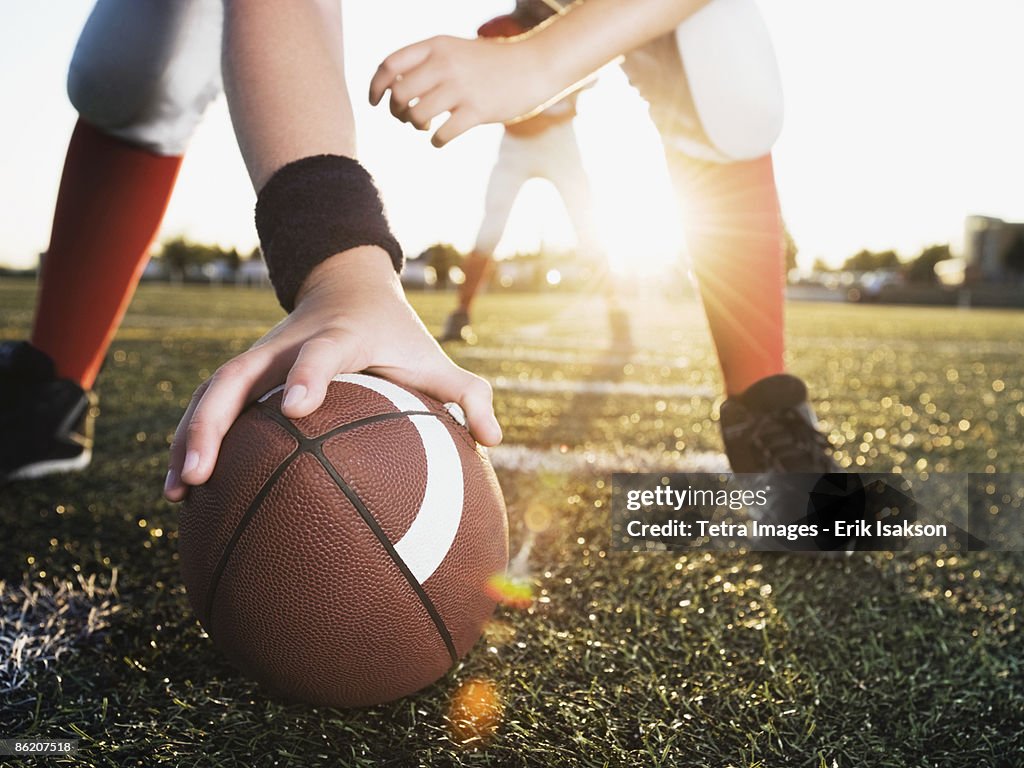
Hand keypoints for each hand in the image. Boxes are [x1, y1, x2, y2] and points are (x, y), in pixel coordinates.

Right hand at [163, 246, 501, 500]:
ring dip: (189, 437)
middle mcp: (289, 344)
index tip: (297, 408)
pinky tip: (181, 492)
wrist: (348, 288)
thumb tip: (495, 442)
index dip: (308, 374)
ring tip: (176, 494)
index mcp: (341, 337)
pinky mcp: (246, 371)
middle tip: (200, 474)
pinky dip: (190, 441)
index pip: (321, 351)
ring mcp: (261, 356)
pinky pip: (211, 406)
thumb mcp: (435, 359)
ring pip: (213, 392)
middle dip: (214, 421)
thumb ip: (467, 394)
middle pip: (239, 375)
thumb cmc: (398, 337)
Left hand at [369, 35, 551, 146]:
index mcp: (436, 46)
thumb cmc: (490, 64)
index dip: (375, 87)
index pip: (390, 65)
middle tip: (407, 117)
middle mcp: (445, 64)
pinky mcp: (477, 111)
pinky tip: (441, 138)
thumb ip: (426, 63)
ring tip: (426, 126)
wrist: (533, 67)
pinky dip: (435, 141)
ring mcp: (461, 87)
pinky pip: (441, 135)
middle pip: (399, 94)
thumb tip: (392, 89)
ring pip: (417, 116)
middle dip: (397, 112)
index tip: (375, 102)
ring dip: (416, 127)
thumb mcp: (455, 50)